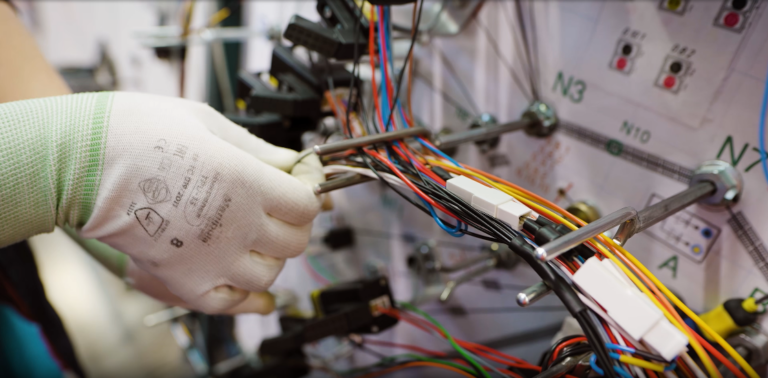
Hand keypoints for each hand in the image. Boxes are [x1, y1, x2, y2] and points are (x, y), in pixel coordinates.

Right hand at [78, 92, 322, 313]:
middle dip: (294, 225)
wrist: (79, 161)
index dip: (308, 193)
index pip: (307, 204)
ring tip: (252, 238)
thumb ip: (257, 150)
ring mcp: (212, 258)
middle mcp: (238, 225)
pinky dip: (241, 295)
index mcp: (248, 182)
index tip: (301, 185)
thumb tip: (291, 163)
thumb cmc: (137, 133)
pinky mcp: (184, 280)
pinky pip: (229, 303)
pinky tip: (238, 277)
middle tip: (280, 210)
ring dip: (268, 258)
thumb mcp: (209, 124)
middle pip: (295, 242)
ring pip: (268, 275)